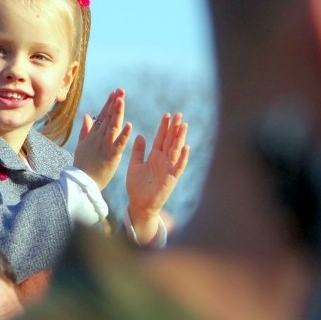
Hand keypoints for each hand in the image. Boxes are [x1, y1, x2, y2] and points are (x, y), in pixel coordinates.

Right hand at [73, 89, 131, 190]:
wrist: (81, 183)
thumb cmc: (82, 166)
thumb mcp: (82, 146)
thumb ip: (85, 130)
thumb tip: (86, 115)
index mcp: (93, 135)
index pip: (102, 116)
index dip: (108, 104)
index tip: (115, 92)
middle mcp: (98, 138)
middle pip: (108, 118)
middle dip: (114, 103)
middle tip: (121, 90)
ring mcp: (104, 147)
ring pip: (112, 127)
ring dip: (117, 113)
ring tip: (122, 100)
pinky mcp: (111, 157)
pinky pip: (119, 144)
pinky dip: (124, 135)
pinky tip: (129, 125)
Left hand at [126, 112, 188, 242]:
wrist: (139, 204)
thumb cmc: (136, 186)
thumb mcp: (134, 165)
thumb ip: (138, 151)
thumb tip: (140, 135)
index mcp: (154, 156)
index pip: (160, 138)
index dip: (164, 127)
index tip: (167, 115)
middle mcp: (163, 161)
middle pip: (170, 141)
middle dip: (174, 128)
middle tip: (179, 114)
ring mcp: (168, 169)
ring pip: (175, 150)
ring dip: (180, 138)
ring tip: (184, 126)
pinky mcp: (171, 179)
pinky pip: (178, 167)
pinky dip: (182, 158)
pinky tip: (186, 148)